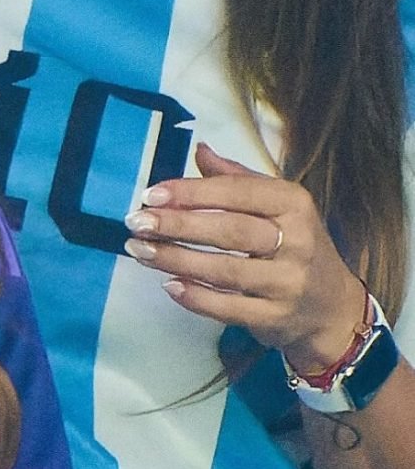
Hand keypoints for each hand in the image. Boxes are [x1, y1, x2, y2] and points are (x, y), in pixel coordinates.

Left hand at [123, 142, 366, 374]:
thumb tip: (199, 150)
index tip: (151, 195)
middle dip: (178, 225)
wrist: (332, 308)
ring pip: (226, 270)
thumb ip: (237, 179)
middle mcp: (296, 241)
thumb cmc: (294, 247)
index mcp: (294, 204)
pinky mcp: (276, 318)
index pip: (239, 192)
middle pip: (231, 230)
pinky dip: (196, 298)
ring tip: (140, 251)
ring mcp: (288, 283)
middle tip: (136, 222)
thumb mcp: (278, 206)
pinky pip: (229, 309)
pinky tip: (169, 285)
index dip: (193, 192)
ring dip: (177, 259)